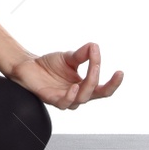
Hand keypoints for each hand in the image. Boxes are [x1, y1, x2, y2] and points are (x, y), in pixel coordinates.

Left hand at [7, 42, 122, 109]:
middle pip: (96, 94)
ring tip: (89, 74)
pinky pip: (64, 103)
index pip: (103, 89)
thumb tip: (94, 46)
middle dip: (102, 83)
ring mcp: (65, 98)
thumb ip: (83, 54)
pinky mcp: (52, 99)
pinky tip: (73, 87)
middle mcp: (77, 94)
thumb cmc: (49, 65)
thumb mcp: (69, 57)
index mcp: (84, 86)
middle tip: (98, 67)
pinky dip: (70, 96)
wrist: (28, 65)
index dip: (114, 83)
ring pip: (81, 98)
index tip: (120, 72)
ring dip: (87, 87)